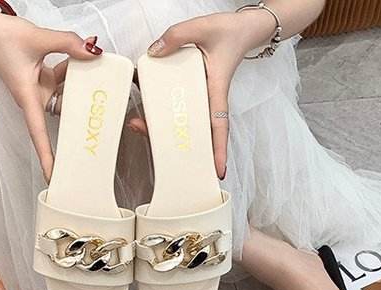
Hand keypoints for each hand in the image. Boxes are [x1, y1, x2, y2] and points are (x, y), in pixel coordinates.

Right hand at [0, 11, 101, 180]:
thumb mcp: (37, 38)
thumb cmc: (0, 38)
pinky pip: (62, 79)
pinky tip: (80, 54)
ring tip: (90, 64)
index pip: (39, 134)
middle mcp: (33, 98)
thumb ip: (67, 44)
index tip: (54, 176)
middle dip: (79, 108)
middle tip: (100, 107)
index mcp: (27, 98)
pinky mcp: (41, 78)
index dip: (47, 157)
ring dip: (77, 80)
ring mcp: (38, 89)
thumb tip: (91, 51)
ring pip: (65, 92)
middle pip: (62, 111)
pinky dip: (71, 69)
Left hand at [141, 11, 276, 177]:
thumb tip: (154, 52)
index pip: (219, 124)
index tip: (218, 170)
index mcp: (216, 88)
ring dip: (162, 129)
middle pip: (196, 130)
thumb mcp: (202, 27)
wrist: (241, 30)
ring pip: (184, 121)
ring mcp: (201, 97)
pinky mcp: (193, 92)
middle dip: (178, 144)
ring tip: (138, 126)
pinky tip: (143, 109)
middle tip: (156, 149)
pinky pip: (179, 108)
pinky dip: (162, 112)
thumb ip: (177, 36)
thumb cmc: (229, 32)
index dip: (218, 149)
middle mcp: (209, 98)